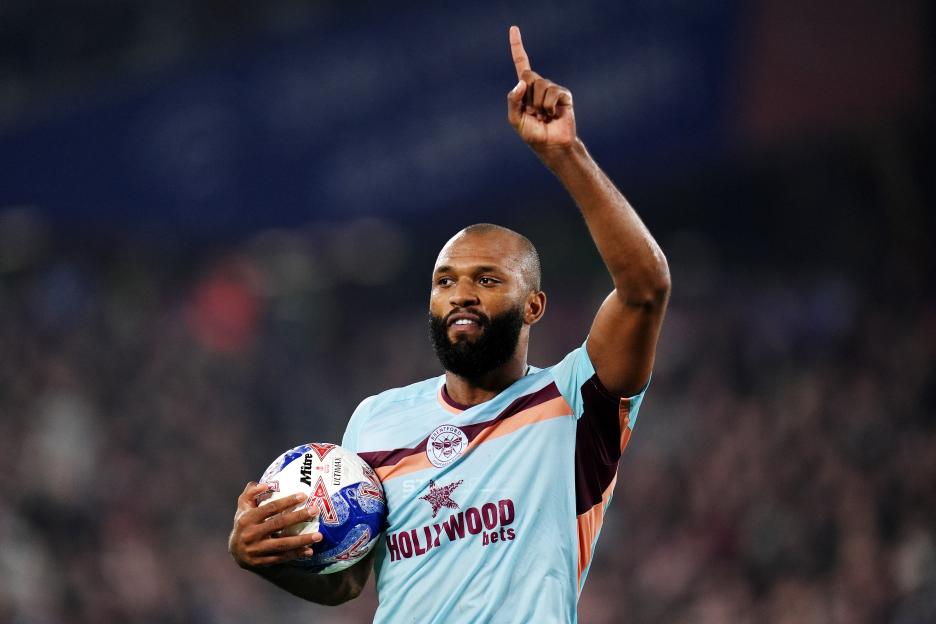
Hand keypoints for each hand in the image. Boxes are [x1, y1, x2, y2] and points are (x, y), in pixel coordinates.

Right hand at [228, 482, 322, 567]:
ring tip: (319, 536)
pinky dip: (296, 554)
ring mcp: (256, 550)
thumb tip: (266, 484)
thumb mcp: (243, 507)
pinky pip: (281, 558)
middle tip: (315, 511)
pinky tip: (309, 551)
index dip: (287, 501)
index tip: (303, 496)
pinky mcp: (261, 562)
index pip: (270, 507)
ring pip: (282, 544)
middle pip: (278, 523)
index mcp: (247, 518)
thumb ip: (251, 492)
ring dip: (302, 540)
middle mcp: (251, 534)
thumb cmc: (244, 523)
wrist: (235, 551)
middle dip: (298, 517)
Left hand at [506, 25, 575, 149]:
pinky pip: (552, 93)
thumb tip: (521, 82)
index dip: (517, 47)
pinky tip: (553, 115)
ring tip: (544, 116)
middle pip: (528, 75)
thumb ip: (513, 100)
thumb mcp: (515, 119)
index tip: (513, 28)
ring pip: (540, 85)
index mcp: (525, 89)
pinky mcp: (564, 95)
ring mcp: (552, 89)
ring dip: (538, 105)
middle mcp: (539, 85)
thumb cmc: (532, 134)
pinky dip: (549, 106)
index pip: (521, 64)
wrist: (552, 145)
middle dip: (527, 95)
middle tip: (534, 112)